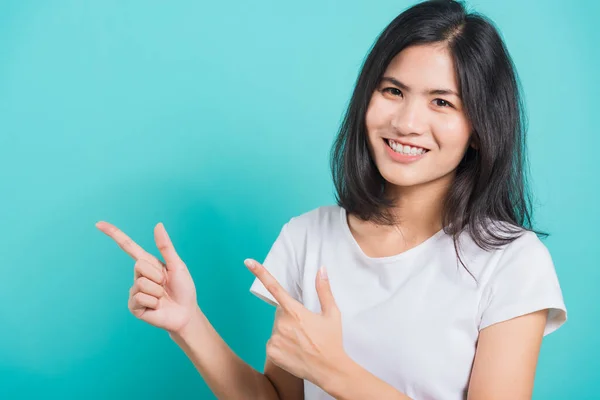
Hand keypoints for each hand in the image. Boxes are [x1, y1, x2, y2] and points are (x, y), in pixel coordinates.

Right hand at [96, 221, 198, 333]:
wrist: (186, 313)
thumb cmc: (184, 288)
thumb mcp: (177, 265)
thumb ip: (166, 246)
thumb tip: (158, 224)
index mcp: (149, 264)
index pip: (128, 246)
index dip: (114, 234)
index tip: (99, 224)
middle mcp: (139, 276)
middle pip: (139, 265)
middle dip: (157, 276)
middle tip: (165, 285)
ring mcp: (135, 291)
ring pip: (141, 283)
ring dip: (157, 291)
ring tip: (162, 297)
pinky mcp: (134, 306)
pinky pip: (140, 298)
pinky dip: (153, 302)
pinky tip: (157, 306)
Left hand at [244, 259, 348, 386]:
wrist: (329, 370)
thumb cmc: (332, 341)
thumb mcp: (332, 314)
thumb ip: (324, 290)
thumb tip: (321, 269)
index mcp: (296, 311)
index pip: (275, 288)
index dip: (261, 273)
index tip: (248, 262)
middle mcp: (282, 323)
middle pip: (280, 312)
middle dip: (289, 317)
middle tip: (305, 330)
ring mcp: (275, 338)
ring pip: (276, 328)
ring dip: (285, 332)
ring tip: (302, 343)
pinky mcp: (271, 352)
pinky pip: (272, 342)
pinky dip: (281, 346)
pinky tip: (294, 351)